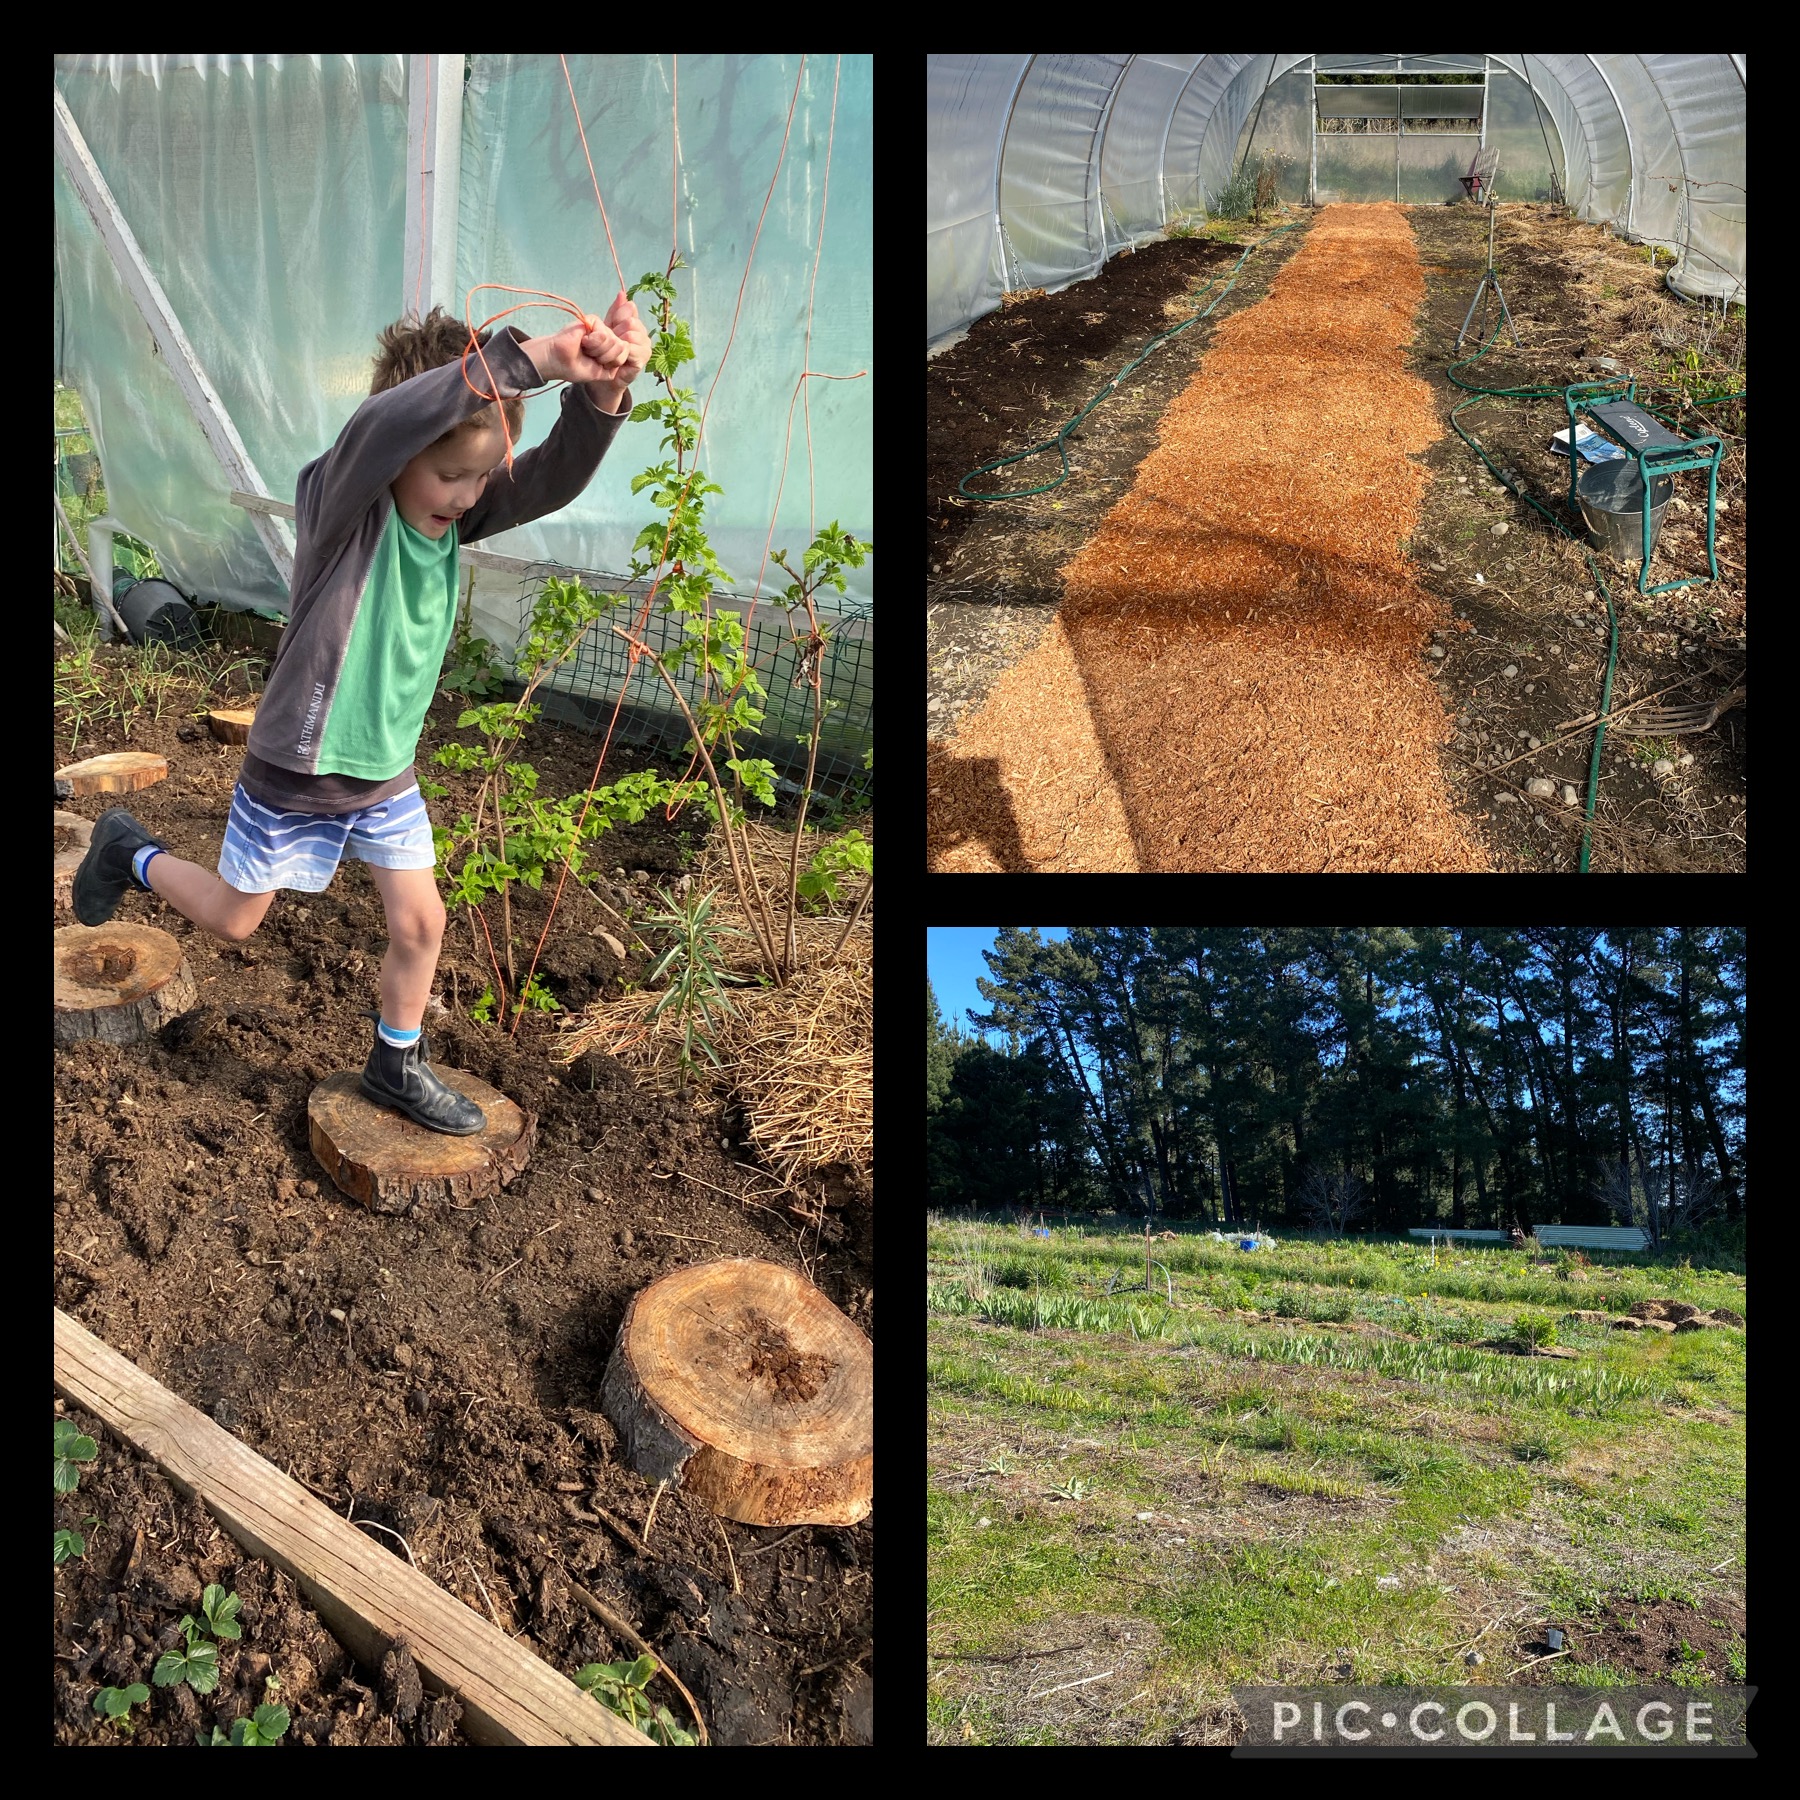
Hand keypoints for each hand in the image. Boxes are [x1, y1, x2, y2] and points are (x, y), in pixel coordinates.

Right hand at [524, 295, 648, 388]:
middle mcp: (607, 337)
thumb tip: (626, 344)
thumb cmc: (575, 367)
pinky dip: (594, 343)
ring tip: (586, 349)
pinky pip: (604, 334)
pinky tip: (583, 342)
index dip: (613, 363)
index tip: (597, 364)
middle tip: (590, 356)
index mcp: (610, 349)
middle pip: (622, 348)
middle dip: (606, 358)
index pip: (625, 354)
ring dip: (599, 351)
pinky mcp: (592, 320)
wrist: (557, 361)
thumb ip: (618, 361)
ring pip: (614, 341)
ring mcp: (600, 328)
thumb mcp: (603, 372)